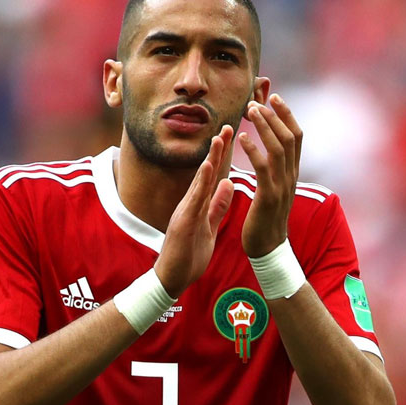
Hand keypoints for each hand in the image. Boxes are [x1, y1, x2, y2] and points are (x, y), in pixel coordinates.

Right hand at [154, 126, 234, 297]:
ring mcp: (185, 211)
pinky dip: (201, 183)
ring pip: (200, 181)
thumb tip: (228, 184)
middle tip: (229, 125)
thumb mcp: (208, 226)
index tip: (233, 136)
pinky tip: (208, 167)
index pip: (213, 176)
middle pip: (206, 172)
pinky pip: (194, 200)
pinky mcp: (182, 223)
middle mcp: (191, 203)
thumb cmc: (189, 255)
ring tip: (220, 138)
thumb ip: (217, 206)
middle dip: (218, 149)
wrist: (173, 279)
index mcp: (198, 205)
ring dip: (210, 159)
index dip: (223, 156)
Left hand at [239, 94, 302, 257]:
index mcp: (291, 173)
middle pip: (290, 137)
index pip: (296, 137)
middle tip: (259, 99)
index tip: (275, 97)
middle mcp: (291, 176)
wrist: (268, 247)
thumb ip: (274, 170)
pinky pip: (263, 167)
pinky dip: (254, 149)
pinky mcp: (269, 196)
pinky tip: (243, 137)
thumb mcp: (274, 189)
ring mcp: (282, 185)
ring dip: (264, 126)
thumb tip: (272, 152)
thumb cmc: (265, 218)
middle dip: (275, 115)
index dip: (287, 115)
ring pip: (278, 148)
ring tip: (251, 110)